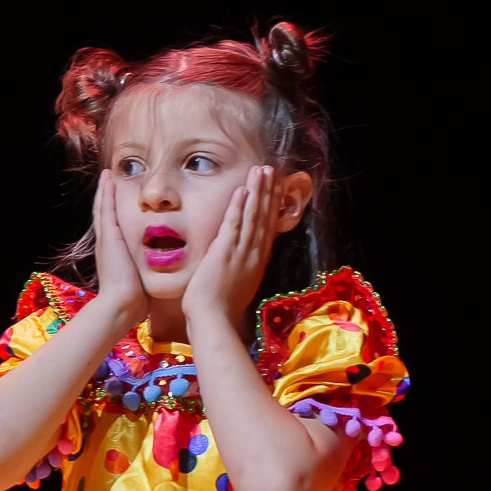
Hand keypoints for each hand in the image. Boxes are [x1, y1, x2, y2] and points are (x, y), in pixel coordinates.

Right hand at [90, 169, 147, 331]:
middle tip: (109, 178)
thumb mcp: (142, 278)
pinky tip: (108, 178)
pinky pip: (106, 209)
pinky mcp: (108, 236)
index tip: (119, 196)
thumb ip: (148, 270)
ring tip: (107, 173)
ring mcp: (106, 238)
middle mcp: (107, 242)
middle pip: (105, 212)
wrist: (122, 304)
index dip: (115, 210)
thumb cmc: (136, 296)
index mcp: (115, 251)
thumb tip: (162, 270)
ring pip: (103, 207)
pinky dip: (106, 193)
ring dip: (105, 189)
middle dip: (107, 195)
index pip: (114, 225)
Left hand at [183, 166, 276, 330]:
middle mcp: (254, 254)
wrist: (213, 320)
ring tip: (261, 171)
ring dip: (257, 192)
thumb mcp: (241, 286)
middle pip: (265, 217)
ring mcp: (241, 252)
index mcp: (257, 262)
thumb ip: (246, 270)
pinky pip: (234, 224)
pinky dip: (239, 206)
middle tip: (273, 170)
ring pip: (253, 216)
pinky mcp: (224, 252)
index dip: (273, 206)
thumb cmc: (221, 309)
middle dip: (269, 192)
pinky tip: (242, 190)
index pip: (268, 228)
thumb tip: (251, 261)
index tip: (277, 188)